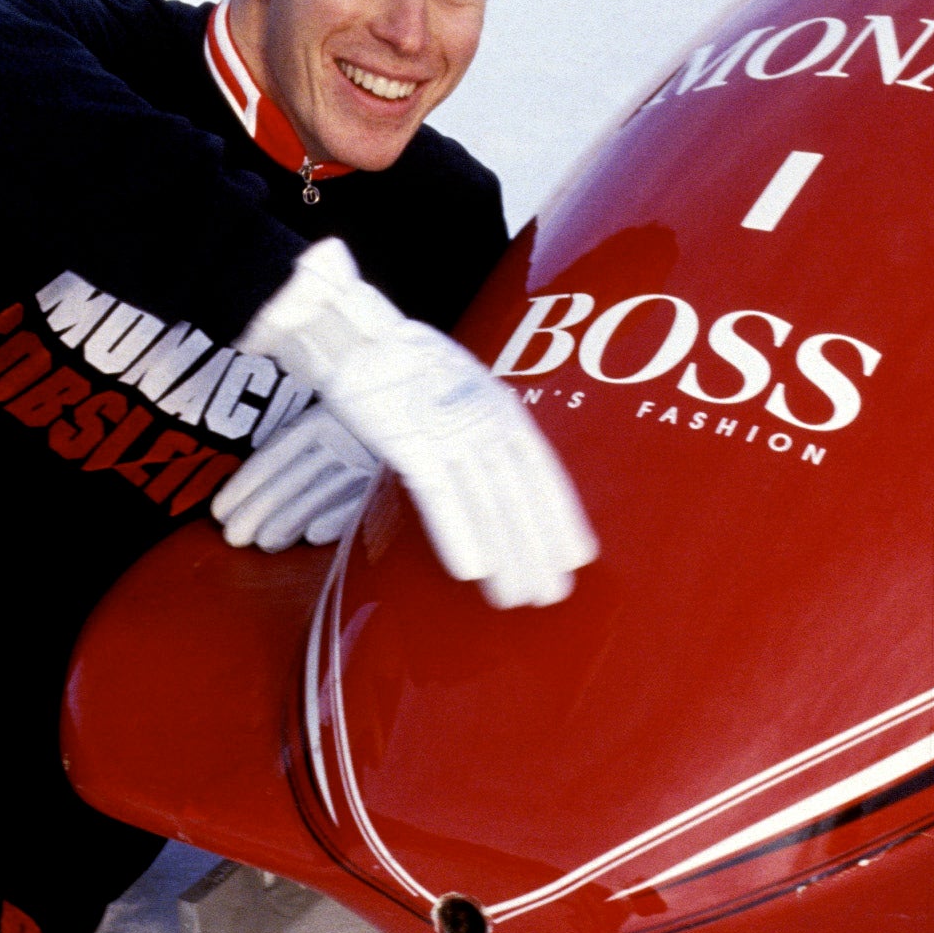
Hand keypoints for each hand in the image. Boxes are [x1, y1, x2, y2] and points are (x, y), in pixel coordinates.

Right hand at [239, 240, 595, 606]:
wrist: (354, 335)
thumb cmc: (402, 367)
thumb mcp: (456, 394)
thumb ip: (479, 432)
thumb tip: (499, 474)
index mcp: (500, 406)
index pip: (542, 470)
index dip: (561, 516)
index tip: (579, 556)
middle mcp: (484, 419)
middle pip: (519, 494)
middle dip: (537, 549)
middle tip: (553, 595)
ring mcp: (450, 430)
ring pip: (487, 502)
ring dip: (504, 554)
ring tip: (516, 597)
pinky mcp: (411, 440)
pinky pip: (439, 496)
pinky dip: (457, 533)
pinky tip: (471, 570)